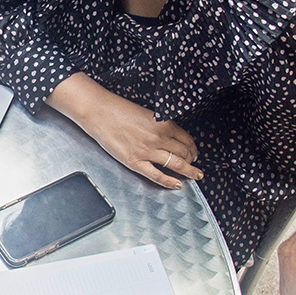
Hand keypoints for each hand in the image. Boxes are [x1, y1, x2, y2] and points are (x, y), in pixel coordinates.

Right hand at [47, 73, 202, 188]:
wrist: (100, 112)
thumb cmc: (120, 110)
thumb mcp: (148, 113)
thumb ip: (162, 125)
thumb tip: (172, 137)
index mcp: (164, 124)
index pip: (186, 139)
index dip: (193, 147)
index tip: (194, 151)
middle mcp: (159, 138)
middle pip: (184, 153)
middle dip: (193, 160)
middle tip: (195, 164)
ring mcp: (147, 151)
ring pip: (176, 164)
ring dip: (189, 171)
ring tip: (195, 175)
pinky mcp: (135, 161)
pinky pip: (157, 175)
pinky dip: (169, 182)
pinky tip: (178, 185)